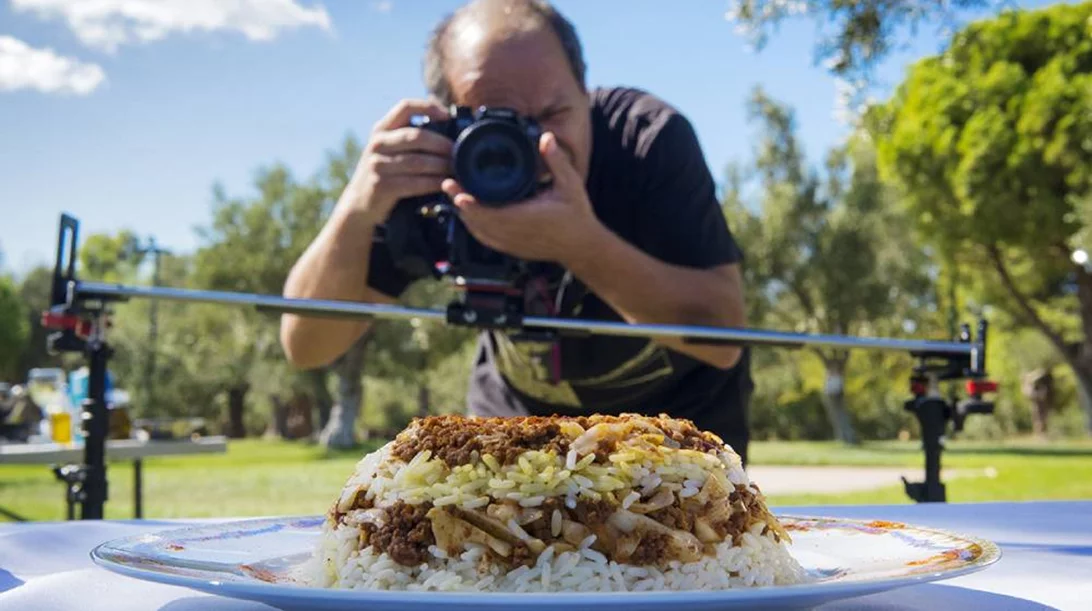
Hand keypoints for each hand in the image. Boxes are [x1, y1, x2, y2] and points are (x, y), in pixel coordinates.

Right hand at [339, 99, 452, 225]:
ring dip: (442, 166)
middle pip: (416, 136)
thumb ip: (410, 137)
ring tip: (458, 169)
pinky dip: (434, 183)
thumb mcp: (390, 149)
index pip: (405, 107)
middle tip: (460, 152)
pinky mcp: (382, 186)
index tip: (448, 116)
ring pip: (418, 162)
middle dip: (442, 144)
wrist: (360, 202)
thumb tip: (448, 125)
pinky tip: (445, 184)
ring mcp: (377, 165)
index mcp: (382, 129)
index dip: (428, 107)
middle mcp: (378, 143)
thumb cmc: (386, 172)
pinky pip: (415, 183)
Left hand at [441, 132, 603, 262]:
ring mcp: (511, 244)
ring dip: (465, 215)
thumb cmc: (577, 215)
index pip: (488, 213)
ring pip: (478, 232)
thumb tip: (546, 137)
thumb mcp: (570, 184)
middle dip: (459, 202)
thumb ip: (556, 161)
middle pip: (476, 222)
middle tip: (448, 183)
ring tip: (455, 194)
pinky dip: (474, 226)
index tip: (455, 189)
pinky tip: (469, 213)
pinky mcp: (511, 249)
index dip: (469, 203)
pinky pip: (486, 239)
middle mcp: (515, 233)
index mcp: (526, 218)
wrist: (582, 246)